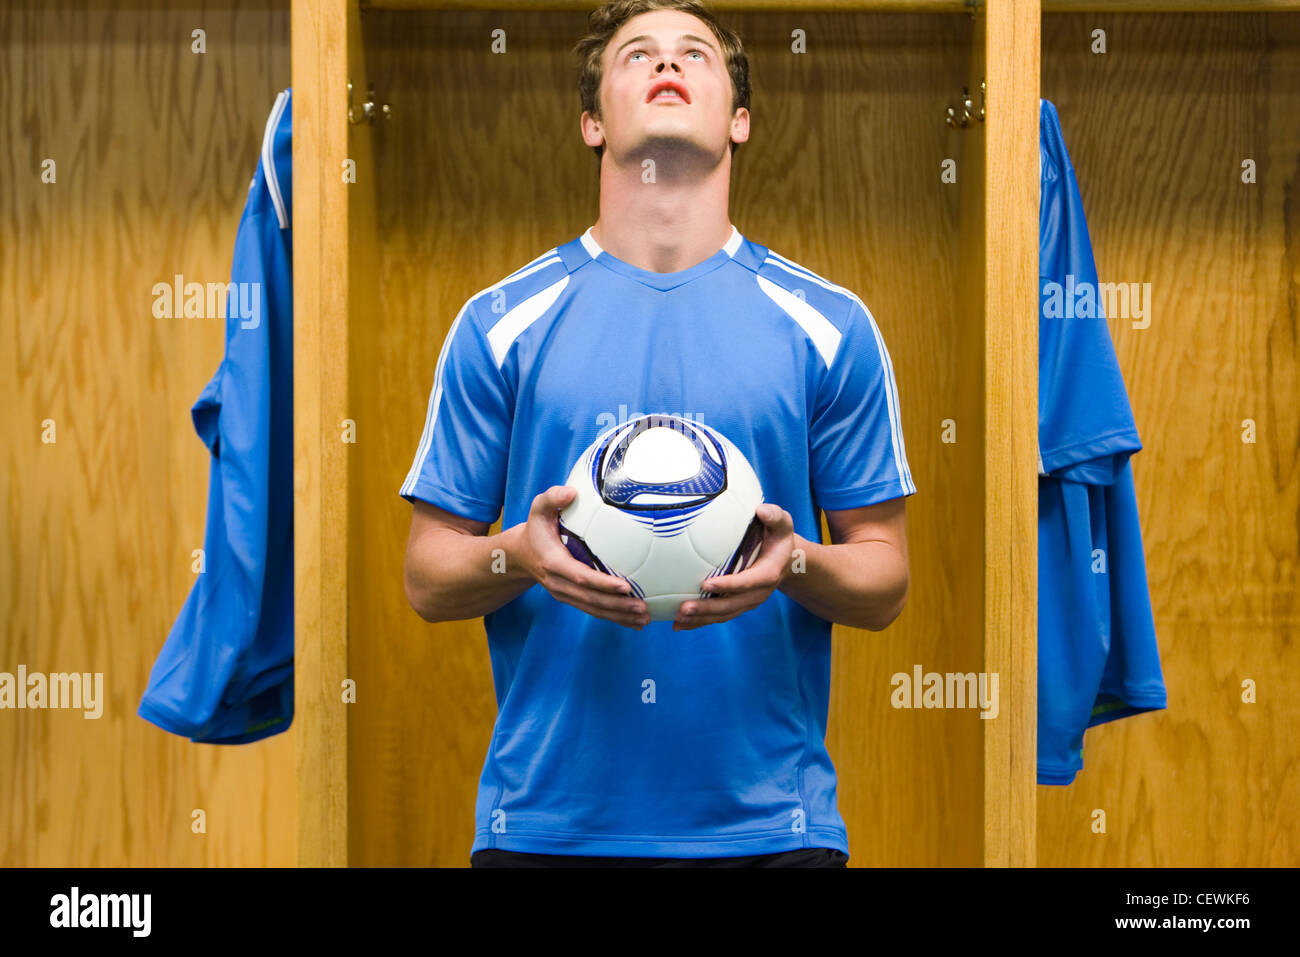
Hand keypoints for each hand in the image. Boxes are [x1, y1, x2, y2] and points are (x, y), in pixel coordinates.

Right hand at [512, 485, 649, 629]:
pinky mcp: (571, 599)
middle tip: (643, 608)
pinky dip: (615, 618)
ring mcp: (565, 594)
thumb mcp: (538, 509)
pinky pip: (594, 611)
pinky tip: (634, 623)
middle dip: (617, 606)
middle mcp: (559, 584)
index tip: (625, 586)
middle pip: (591, 600)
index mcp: (553, 563)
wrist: (520, 554)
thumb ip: (552, 498)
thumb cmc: (536, 528)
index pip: (581, 577)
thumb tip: (571, 492)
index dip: (603, 584)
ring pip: (594, 610)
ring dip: (619, 616)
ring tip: (644, 618)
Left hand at [673, 503, 793, 630]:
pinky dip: (699, 622)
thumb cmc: (778, 536)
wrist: (785, 558)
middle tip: (684, 608)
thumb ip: (774, 516)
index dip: (728, 585)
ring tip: (678, 620)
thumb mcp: (783, 523)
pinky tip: (679, 625)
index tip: (706, 584)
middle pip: (732, 605)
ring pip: (724, 615)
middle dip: (707, 609)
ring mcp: (748, 601)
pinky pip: (719, 617)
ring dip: (700, 619)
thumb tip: (761, 510)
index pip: (748, 582)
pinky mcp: (738, 605)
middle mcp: (758, 593)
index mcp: (768, 573)